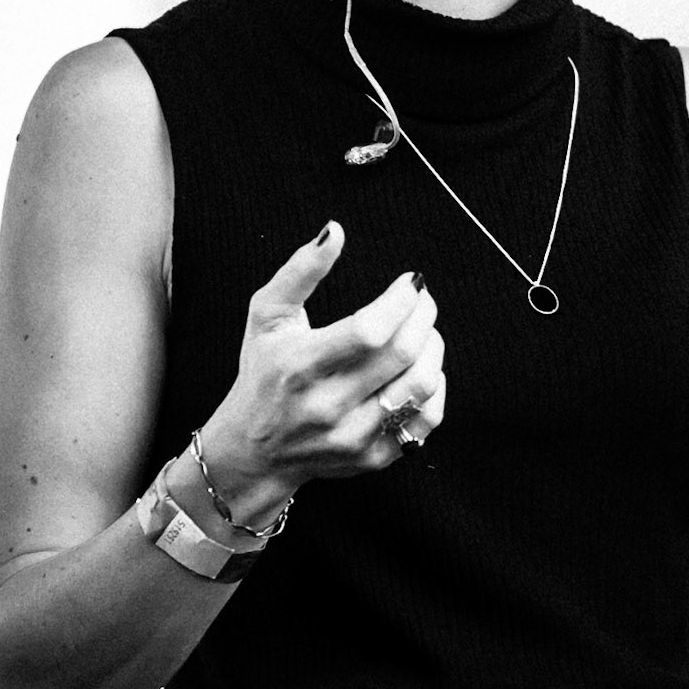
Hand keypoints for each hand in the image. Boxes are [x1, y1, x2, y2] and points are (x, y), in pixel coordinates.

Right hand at [200, 221, 445, 509]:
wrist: (254, 450)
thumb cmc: (263, 373)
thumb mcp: (267, 316)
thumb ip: (300, 271)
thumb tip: (335, 231)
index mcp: (300, 366)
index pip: (370, 331)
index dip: (402, 301)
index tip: (411, 282)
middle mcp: (327, 406)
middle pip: (402, 355)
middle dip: (425, 317)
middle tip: (423, 300)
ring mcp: (352, 437)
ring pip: (420, 387)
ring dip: (434, 349)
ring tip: (423, 331)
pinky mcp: (372, 458)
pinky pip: (424, 421)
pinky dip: (433, 389)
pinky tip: (420, 369)